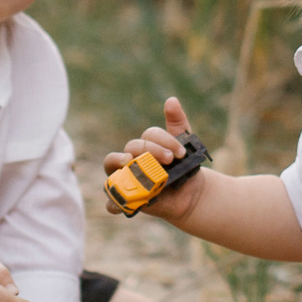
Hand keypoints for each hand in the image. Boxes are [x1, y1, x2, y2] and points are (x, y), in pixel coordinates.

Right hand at [103, 97, 206, 222]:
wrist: (191, 195)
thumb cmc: (184, 168)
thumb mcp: (185, 145)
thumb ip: (178, 124)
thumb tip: (171, 100)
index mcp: (144, 146)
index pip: (148, 136)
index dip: (163, 140)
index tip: (181, 152)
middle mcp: (131, 160)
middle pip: (131, 147)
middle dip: (150, 149)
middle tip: (169, 159)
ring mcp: (126, 179)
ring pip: (111, 166)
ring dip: (120, 163)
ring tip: (131, 163)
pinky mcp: (126, 200)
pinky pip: (112, 201)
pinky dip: (113, 202)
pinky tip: (122, 201)